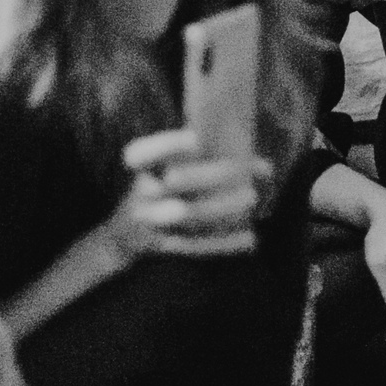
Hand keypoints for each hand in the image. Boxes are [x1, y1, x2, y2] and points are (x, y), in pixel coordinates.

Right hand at [110, 129, 266, 258]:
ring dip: (223, 207)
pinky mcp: (163, 245)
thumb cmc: (160, 186)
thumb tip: (260, 163)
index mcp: (139, 168)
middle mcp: (139, 193)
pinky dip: (224, 243)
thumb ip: (199, 155)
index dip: (168, 146)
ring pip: (190, 215)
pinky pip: (196, 245)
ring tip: (253, 196)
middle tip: (239, 168)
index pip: (144, 153)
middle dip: (208, 175)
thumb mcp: (165, 166)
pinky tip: (251, 238)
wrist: (125, 234)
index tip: (197, 139)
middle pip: (175, 183)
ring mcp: (149, 222)